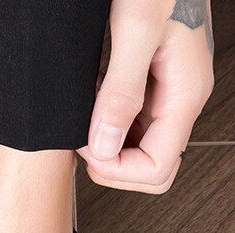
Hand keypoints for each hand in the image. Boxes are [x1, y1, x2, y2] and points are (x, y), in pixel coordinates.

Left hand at [79, 0, 214, 193]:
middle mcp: (179, 98)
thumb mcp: (135, 29)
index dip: (117, 169)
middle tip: (82, 140)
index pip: (157, 169)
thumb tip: (104, 147)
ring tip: (83, 119)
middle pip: (152, 169)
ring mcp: (166, 92)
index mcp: (184, 93)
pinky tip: (89, 102)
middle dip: (112, 167)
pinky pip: (129, 123)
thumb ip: (121, 91)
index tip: (87, 147)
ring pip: (138, 149)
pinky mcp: (151, 82)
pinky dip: (104, 123)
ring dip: (106, 146)